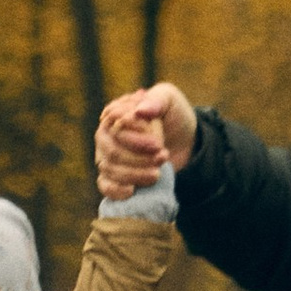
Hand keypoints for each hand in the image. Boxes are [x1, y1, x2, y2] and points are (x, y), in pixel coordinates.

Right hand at [95, 82, 195, 197]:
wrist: (186, 142)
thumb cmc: (174, 116)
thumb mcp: (170, 101)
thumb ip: (156, 101)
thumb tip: (139, 111)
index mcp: (115, 112)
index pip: (114, 126)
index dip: (135, 138)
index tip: (157, 144)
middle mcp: (106, 134)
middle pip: (111, 151)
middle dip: (138, 158)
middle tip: (162, 157)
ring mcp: (107, 156)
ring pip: (109, 169)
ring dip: (135, 174)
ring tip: (158, 173)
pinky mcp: (113, 175)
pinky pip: (104, 185)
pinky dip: (116, 190)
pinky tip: (132, 190)